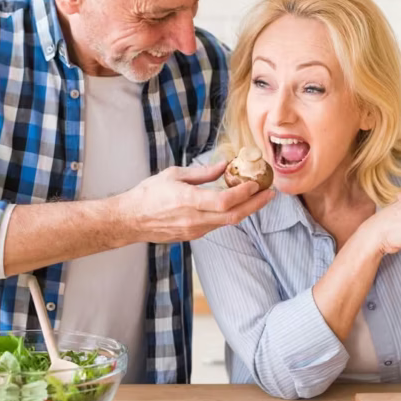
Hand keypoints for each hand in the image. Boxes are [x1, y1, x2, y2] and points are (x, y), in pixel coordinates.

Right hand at [118, 161, 274, 243]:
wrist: (130, 220)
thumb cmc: (148, 194)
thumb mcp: (174, 175)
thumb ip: (202, 173)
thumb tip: (225, 165)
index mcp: (188, 200)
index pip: (224, 201)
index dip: (244, 194)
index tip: (257, 184)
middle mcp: (194, 219)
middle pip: (233, 216)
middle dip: (255, 205)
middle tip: (270, 194)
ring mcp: (194, 230)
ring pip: (227, 222)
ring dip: (245, 210)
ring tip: (258, 197)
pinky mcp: (193, 235)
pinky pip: (217, 225)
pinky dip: (230, 215)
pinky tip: (237, 205)